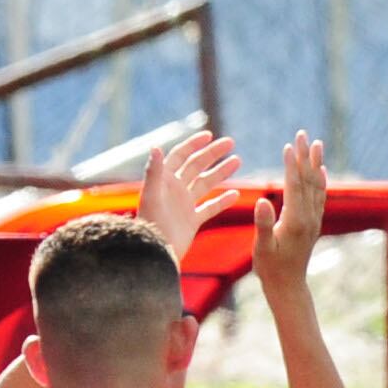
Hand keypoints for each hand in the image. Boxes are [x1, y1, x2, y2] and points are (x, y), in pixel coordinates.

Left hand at [135, 129, 245, 253]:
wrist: (155, 252)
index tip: (209, 135)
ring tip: (237, 160)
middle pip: (196, 166)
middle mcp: (175, 190)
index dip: (193, 144)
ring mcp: (184, 205)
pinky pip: (210, 208)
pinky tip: (235, 194)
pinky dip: (223, 201)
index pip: (180, 155)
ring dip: (221, 172)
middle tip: (230, 143)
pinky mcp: (192, 221)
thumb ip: (153, 171)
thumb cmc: (150, 224)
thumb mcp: (151, 195)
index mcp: (164, 180)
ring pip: (206, 184)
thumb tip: (155, 146)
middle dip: (212, 153)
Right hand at [253, 132, 328, 279]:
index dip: (292, 165)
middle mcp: (309, 218)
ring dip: (315, 164)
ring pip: (317, 186)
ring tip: (317, 144)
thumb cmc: (270, 268)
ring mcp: (314, 220)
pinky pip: (319, 197)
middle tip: (304, 134)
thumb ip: (263, 223)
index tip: (290, 145)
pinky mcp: (313, 224)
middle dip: (306, 156)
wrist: (288, 286)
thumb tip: (262, 200)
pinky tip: (321, 171)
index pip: (295, 186)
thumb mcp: (262, 247)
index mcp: (296, 220)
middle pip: (309, 180)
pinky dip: (320, 181)